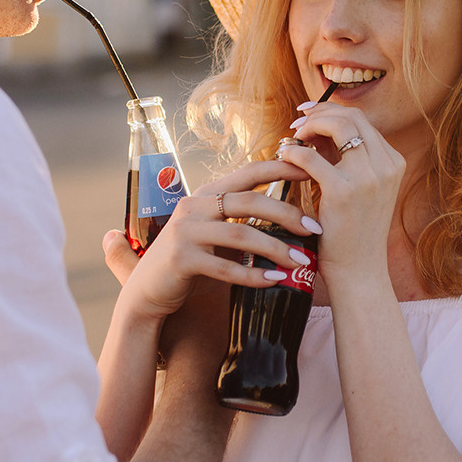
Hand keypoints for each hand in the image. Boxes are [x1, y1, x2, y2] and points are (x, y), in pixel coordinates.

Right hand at [106, 159, 320, 324]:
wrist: (148, 292)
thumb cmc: (190, 262)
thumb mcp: (213, 233)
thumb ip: (239, 220)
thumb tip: (290, 217)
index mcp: (206, 194)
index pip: (248, 172)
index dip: (281, 168)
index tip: (312, 171)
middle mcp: (193, 206)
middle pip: (249, 201)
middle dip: (286, 214)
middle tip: (314, 229)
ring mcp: (185, 231)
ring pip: (241, 234)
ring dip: (276, 248)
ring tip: (301, 262)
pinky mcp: (181, 259)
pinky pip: (225, 267)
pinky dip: (253, 274)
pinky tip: (275, 281)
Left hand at [281, 102, 403, 287]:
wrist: (359, 269)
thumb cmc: (353, 230)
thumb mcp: (359, 187)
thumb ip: (343, 158)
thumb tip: (315, 128)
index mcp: (393, 161)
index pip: (361, 119)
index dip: (331, 112)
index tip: (309, 115)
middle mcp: (386, 165)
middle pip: (351, 116)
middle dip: (319, 113)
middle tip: (296, 123)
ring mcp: (368, 177)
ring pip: (336, 126)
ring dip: (308, 127)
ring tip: (292, 138)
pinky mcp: (344, 191)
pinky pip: (311, 157)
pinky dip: (294, 151)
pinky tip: (283, 155)